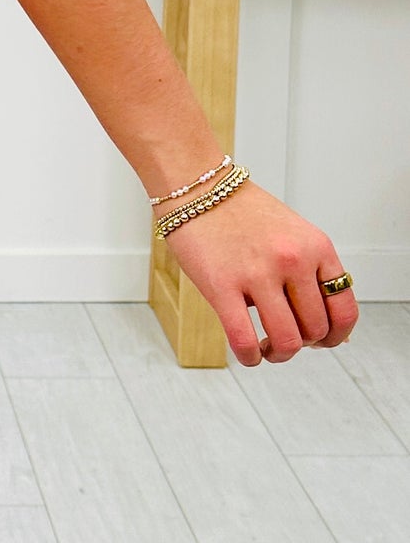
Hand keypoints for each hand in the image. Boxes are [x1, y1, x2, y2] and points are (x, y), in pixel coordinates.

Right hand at [165, 179, 357, 363]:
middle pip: (315, 330)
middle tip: (285, 337)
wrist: (196, 185)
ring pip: (286, 342)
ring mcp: (257, 272)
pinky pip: (244, 341)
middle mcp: (292, 259)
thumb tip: (323, 326)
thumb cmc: (242, 212)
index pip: (344, 310)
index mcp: (315, 246)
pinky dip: (250, 357)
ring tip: (267, 347)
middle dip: (303, 344)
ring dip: (279, 354)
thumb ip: (310, 271)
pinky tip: (247, 353)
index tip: (322, 340)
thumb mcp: (292, 233)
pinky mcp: (221, 284)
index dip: (336, 335)